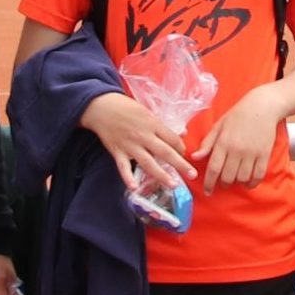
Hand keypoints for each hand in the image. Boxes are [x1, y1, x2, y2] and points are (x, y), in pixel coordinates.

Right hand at [80, 92, 195, 194]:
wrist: (101, 107)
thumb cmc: (125, 107)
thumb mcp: (147, 111)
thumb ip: (162, 125)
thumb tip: (181, 134)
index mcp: (152, 124)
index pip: (172, 139)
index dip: (181, 148)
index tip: (184, 155)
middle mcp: (143, 136)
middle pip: (165, 152)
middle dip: (180, 164)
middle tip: (192, 175)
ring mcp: (130, 145)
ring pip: (148, 162)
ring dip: (161, 175)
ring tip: (173, 184)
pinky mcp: (117, 152)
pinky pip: (123, 167)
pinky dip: (128, 177)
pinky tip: (134, 187)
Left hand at [190, 88, 280, 194]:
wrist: (262, 107)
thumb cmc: (237, 116)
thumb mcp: (218, 126)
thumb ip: (207, 143)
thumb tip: (194, 157)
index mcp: (223, 143)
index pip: (213, 169)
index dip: (209, 183)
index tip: (207, 192)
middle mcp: (237, 150)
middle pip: (227, 177)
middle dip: (223, 184)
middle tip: (223, 182)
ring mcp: (252, 153)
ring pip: (242, 178)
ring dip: (237, 182)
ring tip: (235, 178)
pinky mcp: (264, 155)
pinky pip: (258, 175)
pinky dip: (252, 182)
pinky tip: (248, 181)